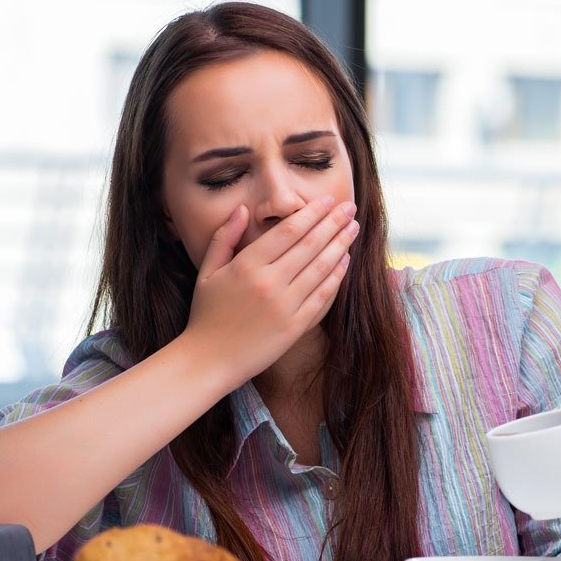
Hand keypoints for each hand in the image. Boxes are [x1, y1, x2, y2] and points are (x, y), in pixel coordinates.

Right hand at [181, 196, 359, 384]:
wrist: (209, 360)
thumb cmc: (206, 314)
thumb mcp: (208, 271)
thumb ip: (225, 237)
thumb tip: (243, 209)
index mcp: (247, 265)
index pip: (288, 231)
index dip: (311, 213)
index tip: (327, 201)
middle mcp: (269, 283)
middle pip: (310, 245)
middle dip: (333, 223)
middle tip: (350, 208)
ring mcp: (285, 306)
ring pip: (321, 268)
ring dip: (341, 245)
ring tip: (353, 229)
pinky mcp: (295, 327)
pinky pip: (322, 296)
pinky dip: (336, 276)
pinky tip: (345, 260)